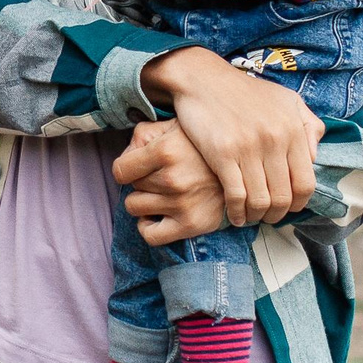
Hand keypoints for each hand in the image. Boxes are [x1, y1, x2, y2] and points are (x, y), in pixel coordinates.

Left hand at [113, 122, 230, 244]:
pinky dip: (148, 227)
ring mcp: (182, 204)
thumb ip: (143, 135)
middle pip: (130, 187)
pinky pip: (151, 236)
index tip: (137, 167)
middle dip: (142, 180)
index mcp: (165, 151)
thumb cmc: (203, 147)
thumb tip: (127, 157)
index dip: (126, 167)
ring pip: (135, 208)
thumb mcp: (173, 127)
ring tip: (161, 193)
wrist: (244, 167)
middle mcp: (173, 179)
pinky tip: (157, 215)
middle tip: (162, 176)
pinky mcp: (191, 224)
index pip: (119, 170)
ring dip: (144, 201)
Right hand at [141, 46, 318, 226]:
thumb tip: (315, 156)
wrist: (203, 78)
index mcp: (292, 129)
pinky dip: (237, 212)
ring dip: (257, 216)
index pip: (306, 183)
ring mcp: (249, 148)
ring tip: (251, 216)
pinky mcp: (223, 154)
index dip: (298, 203)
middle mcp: (275, 140)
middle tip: (269, 217)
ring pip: (261, 200)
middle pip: (284, 196)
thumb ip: (308, 125)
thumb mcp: (286, 99)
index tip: (288, 207)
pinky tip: (235, 215)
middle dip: (277, 214)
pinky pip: (236, 195)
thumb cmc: (245, 91)